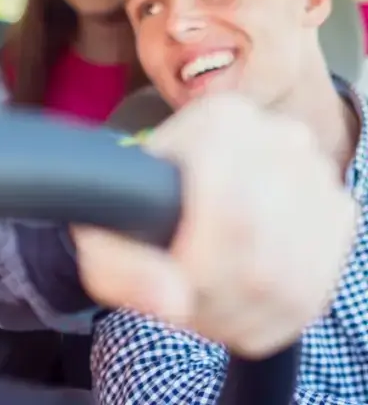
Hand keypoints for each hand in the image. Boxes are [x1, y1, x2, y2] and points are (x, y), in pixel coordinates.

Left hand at [72, 93, 358, 356]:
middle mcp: (281, 137)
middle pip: (262, 258)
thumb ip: (119, 267)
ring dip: (237, 312)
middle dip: (213, 297)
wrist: (173, 187)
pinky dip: (268, 316)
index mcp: (221, 120)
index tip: (165, 281)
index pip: (231, 216)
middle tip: (179, 298)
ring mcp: (316, 176)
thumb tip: (172, 301)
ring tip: (200, 299)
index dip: (196, 268)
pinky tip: (231, 300)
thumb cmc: (134, 206)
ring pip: (290, 283)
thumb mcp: (101, 231)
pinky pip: (312, 293)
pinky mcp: (336, 214)